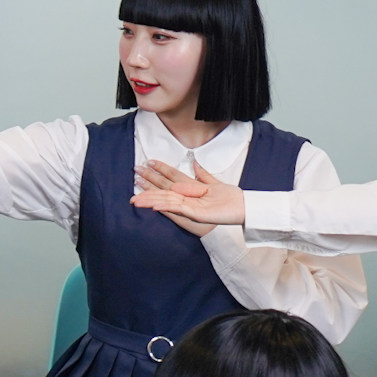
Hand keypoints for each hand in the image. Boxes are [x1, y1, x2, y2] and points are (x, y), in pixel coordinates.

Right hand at [129, 159, 245, 227]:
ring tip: (136, 197)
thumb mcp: (214, 182)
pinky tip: (154, 205)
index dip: (159, 171)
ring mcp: (190, 206)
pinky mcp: (195, 213)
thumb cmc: (230, 197)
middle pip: (164, 189)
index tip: (147, 163)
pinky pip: (177, 209)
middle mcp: (187, 198)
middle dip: (149, 183)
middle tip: (134, 176)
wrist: (242, 207)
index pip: (171, 178)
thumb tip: (194, 162)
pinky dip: (165, 207)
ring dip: (150, 198)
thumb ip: (202, 174)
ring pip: (166, 200)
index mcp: (191, 189)